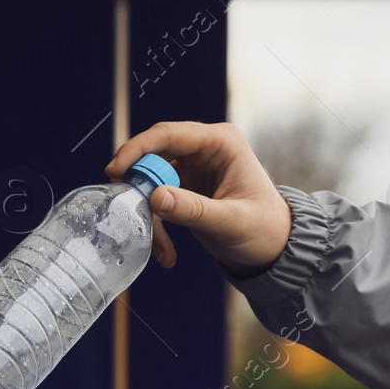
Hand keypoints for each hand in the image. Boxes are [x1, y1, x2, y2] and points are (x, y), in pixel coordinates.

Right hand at [106, 121, 291, 273]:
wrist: (274, 248)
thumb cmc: (264, 230)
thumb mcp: (231, 222)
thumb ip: (194, 210)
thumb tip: (155, 197)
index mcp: (221, 142)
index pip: (169, 134)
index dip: (138, 149)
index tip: (116, 171)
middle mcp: (204, 148)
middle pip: (153, 155)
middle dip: (139, 186)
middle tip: (125, 210)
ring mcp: (193, 167)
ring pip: (151, 182)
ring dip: (149, 215)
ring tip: (160, 249)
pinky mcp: (185, 188)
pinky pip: (158, 201)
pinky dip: (158, 226)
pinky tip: (167, 254)